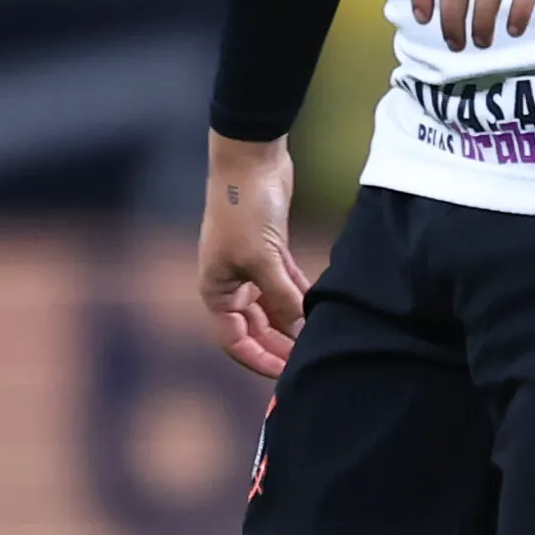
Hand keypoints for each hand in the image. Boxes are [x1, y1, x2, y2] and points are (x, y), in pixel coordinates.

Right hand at [192, 130, 306, 378]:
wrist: (251, 160)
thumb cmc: (245, 209)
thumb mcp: (264, 259)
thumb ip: (283, 298)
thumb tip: (301, 330)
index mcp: (216, 290)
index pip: (234, 340)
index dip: (259, 359)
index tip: (285, 374)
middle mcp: (229, 282)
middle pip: (255, 328)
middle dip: (280, 345)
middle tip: (308, 360)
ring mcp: (250, 266)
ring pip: (272, 308)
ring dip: (293, 323)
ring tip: (317, 339)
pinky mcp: (270, 250)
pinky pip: (285, 285)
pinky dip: (299, 297)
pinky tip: (318, 310)